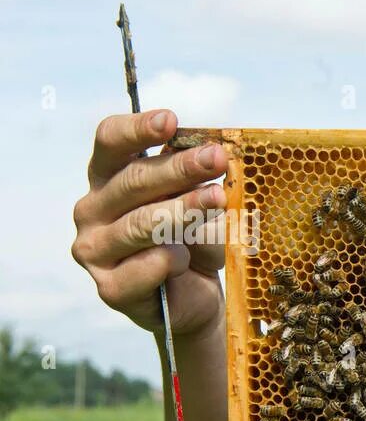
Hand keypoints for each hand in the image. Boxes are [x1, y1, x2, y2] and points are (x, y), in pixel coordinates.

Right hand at [71, 109, 228, 336]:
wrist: (198, 299)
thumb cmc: (195, 242)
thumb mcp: (200, 205)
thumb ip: (197, 182)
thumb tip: (213, 159)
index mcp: (108, 178)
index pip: (111, 142)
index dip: (139, 129)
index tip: (171, 120)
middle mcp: (92, 209)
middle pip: (132, 181)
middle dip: (179, 168)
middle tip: (217, 159)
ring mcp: (95, 250)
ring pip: (141, 223)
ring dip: (183, 210)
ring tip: (218, 201)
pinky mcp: (109, 288)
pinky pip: (147, 266)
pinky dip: (174, 260)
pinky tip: (186, 260)